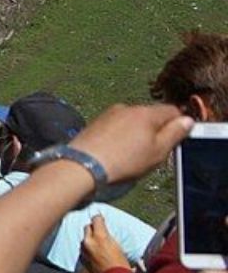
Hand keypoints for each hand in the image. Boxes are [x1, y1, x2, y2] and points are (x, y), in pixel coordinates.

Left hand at [66, 103, 192, 185]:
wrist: (85, 165)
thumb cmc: (124, 160)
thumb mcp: (158, 151)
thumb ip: (175, 133)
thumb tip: (186, 120)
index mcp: (146, 113)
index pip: (171, 110)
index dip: (179, 123)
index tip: (178, 138)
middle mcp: (127, 107)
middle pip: (152, 114)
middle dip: (158, 129)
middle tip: (156, 151)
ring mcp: (110, 113)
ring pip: (134, 120)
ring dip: (139, 132)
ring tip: (134, 154)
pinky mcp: (97, 121)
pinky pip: (118, 125)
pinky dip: (123, 135)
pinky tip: (119, 150)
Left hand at [79, 214, 129, 272]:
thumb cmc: (120, 265)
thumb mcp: (117, 246)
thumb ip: (108, 236)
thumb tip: (104, 229)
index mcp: (100, 236)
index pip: (96, 219)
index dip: (99, 219)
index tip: (101, 219)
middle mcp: (89, 241)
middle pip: (88, 227)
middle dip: (93, 228)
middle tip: (99, 231)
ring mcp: (83, 249)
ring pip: (84, 238)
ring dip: (89, 239)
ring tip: (97, 243)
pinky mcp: (81, 257)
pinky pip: (83, 248)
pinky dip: (87, 248)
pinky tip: (93, 252)